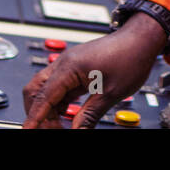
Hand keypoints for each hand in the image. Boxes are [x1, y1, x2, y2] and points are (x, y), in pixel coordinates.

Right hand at [21, 13, 165, 128]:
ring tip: (59, 126)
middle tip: (51, 129)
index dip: (35, 117)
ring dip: (48, 109)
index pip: (42, 97)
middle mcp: (64, 64)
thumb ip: (89, 115)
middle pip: (35, 91)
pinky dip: (57, 103)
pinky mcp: (76, 69)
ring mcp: (69, 65)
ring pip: (46, 90)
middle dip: (38, 113)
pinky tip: (66, 115)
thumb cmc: (130, 56)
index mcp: (69, 67)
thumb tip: (77, 131)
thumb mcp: (110, 93)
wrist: (141, 38)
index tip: (28, 130)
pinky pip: (58, 88)